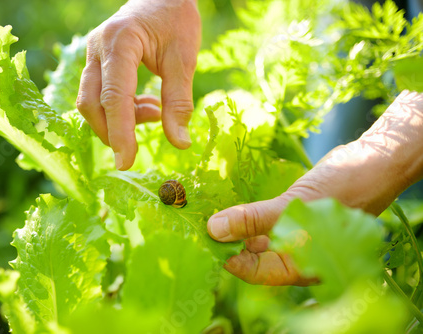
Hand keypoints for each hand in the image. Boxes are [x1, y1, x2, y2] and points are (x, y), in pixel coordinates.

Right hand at [77, 0, 200, 169]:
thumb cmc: (176, 19)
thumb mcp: (184, 58)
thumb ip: (179, 101)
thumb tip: (180, 143)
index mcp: (120, 42)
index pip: (114, 97)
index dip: (120, 133)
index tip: (126, 163)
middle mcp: (98, 48)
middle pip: (92, 103)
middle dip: (112, 131)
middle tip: (138, 149)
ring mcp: (93, 54)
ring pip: (91, 101)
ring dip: (119, 120)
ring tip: (154, 113)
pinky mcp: (97, 62)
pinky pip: (99, 95)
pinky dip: (121, 110)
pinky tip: (147, 107)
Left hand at [207, 91, 422, 285]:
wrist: (375, 161)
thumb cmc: (344, 190)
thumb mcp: (294, 208)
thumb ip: (254, 221)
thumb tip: (214, 230)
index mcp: (301, 266)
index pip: (254, 272)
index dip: (227, 257)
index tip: (201, 239)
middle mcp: (296, 255)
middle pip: (253, 255)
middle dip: (227, 240)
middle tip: (199, 223)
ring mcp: (296, 235)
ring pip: (257, 236)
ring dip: (235, 225)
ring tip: (209, 212)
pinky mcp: (293, 215)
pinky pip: (265, 219)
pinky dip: (248, 213)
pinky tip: (230, 204)